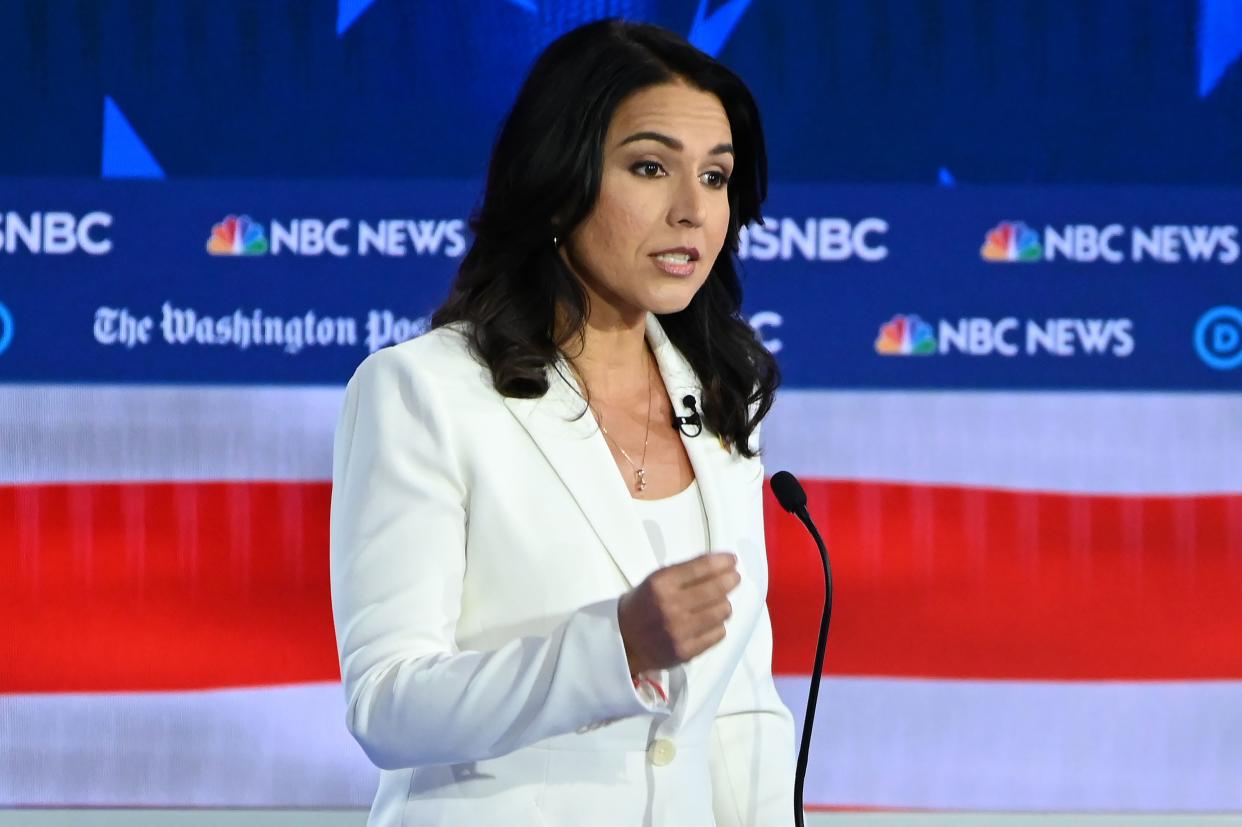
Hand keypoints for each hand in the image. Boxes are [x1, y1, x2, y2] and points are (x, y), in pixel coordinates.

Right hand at [617, 552, 740, 674]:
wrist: (623, 640)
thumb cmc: (643, 604)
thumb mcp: (656, 580)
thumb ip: (686, 572)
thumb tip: (721, 564)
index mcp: (661, 583)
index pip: (701, 567)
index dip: (722, 562)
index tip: (732, 560)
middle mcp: (671, 606)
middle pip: (717, 589)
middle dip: (730, 580)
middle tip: (734, 578)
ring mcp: (679, 631)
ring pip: (722, 611)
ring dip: (724, 604)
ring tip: (718, 603)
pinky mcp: (686, 651)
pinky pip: (718, 634)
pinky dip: (717, 626)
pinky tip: (709, 623)